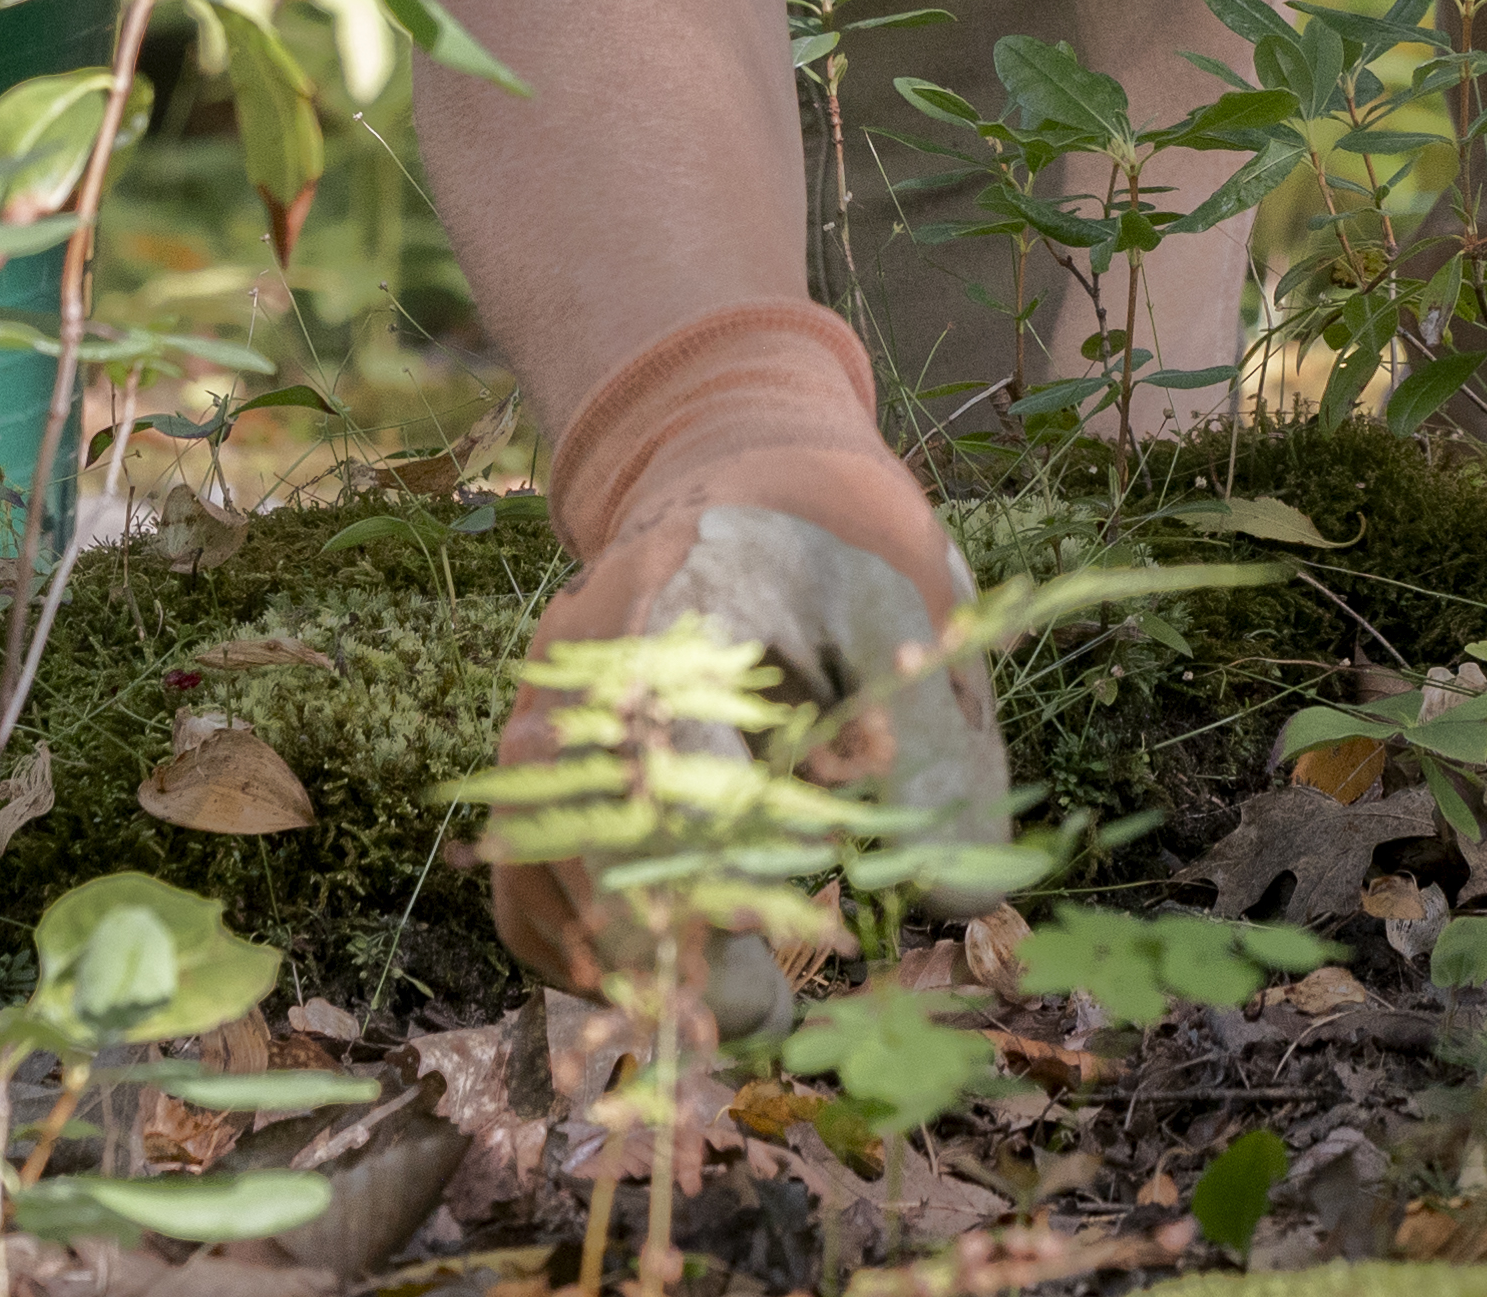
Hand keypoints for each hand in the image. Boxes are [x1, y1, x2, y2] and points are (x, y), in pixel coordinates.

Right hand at [484, 302, 1011, 1009]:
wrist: (730, 468)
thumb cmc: (834, 542)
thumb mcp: (912, 612)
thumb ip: (939, 746)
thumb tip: (956, 899)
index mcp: (683, 601)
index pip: (665, 751)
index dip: (705, 867)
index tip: (770, 946)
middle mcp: (586, 664)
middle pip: (588, 834)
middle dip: (674, 948)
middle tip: (769, 1019)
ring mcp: (546, 713)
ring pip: (547, 872)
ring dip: (630, 962)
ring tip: (735, 1012)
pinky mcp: (538, 761)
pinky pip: (529, 878)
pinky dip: (585, 948)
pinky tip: (668, 984)